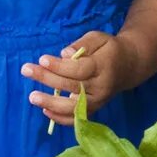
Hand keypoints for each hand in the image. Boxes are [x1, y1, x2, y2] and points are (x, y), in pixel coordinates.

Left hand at [24, 31, 144, 125]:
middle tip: (26, 70)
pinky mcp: (95, 109)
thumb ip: (83, 44)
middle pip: (72, 86)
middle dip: (48, 78)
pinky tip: (45, 110)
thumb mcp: (99, 37)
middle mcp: (101, 87)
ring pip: (74, 107)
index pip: (80, 69)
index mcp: (104, 66)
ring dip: (51, 103)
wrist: (129, 66)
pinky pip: (77, 118)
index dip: (60, 66)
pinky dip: (60, 118)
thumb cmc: (109, 49)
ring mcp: (98, 101)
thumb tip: (64, 53)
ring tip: (32, 96)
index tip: (42, 59)